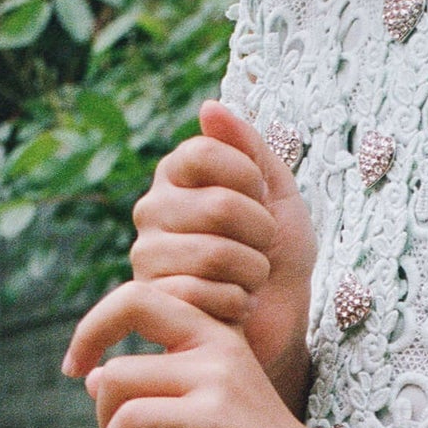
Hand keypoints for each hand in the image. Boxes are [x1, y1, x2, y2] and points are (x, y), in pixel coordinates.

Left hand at [64, 280, 322, 427]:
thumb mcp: (199, 406)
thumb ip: (154, 383)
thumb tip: (92, 375)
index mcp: (216, 332)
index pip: (142, 292)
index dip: (97, 320)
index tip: (78, 363)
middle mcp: (217, 343)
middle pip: (129, 304)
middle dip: (87, 337)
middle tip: (74, 375)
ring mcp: (216, 378)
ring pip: (118, 377)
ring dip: (104, 422)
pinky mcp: (211, 418)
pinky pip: (131, 418)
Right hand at [123, 100, 314, 395]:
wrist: (281, 320)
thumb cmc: (280, 253)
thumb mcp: (278, 191)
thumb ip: (248, 147)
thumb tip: (209, 107)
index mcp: (177, 175)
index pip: (206, 152)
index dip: (250, 180)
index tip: (262, 201)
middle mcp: (152, 210)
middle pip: (219, 205)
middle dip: (261, 233)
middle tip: (262, 250)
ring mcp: (147, 256)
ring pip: (214, 253)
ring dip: (252, 272)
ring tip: (249, 279)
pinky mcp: (152, 302)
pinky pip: (201, 293)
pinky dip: (235, 304)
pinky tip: (233, 307)